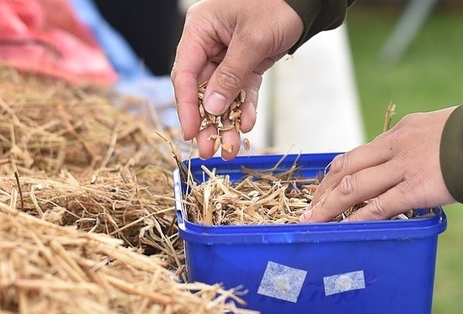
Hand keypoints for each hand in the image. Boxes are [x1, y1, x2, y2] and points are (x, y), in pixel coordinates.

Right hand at [171, 0, 302, 158]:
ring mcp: (227, 54)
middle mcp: (209, 42)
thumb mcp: (252, 41)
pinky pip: (242, 89)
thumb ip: (230, 75)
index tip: (190, 133)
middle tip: (209, 149)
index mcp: (200, 29)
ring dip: (226, 121)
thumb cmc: (276, 5)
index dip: (187, 107)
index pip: (186, 74)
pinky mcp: (247, 61)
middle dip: (207, 122)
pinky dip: (245, 107)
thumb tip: (212, 108)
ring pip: (222, 94)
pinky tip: (247, 125)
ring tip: (230, 148)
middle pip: (202, 89)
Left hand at [300, 107, 458, 221]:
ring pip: (354, 187)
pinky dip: (358, 219)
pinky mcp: (415, 188)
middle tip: (310, 209)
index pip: (359, 153)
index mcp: (400, 132)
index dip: (337, 172)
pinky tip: (344, 228)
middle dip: (324, 191)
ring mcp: (403, 167)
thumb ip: (420, 146)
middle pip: (346, 168)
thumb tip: (416, 164)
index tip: (324, 187)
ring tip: (314, 222)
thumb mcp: (440, 130)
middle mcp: (395, 146)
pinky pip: (378, 207)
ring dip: (330, 207)